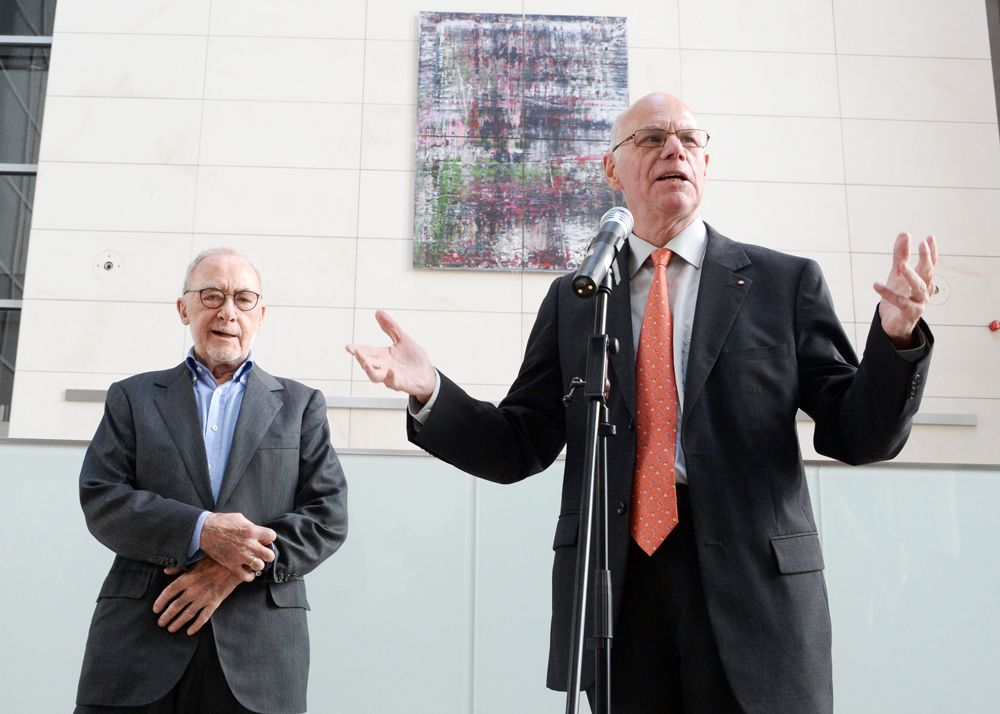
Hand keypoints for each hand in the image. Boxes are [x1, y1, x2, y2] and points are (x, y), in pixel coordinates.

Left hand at [154, 558, 241, 634]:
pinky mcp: (215, 603)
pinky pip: (203, 617)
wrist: (236, 565)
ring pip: (187, 614)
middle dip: (166, 616)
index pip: (169, 592)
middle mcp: (194, 590)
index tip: (155, 609)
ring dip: (177, 622)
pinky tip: (190, 631)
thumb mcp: (197, 559)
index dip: (160, 602)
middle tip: (160, 623)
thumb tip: (166, 571)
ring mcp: (204, 598)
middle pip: (175, 606)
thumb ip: (180, 567)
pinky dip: (196, 625)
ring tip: (171, 628)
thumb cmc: (216, 560)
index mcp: (188, 578)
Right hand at [200, 512, 275, 581]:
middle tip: (261, 552)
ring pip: (260, 567)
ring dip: (258, 564)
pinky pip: (246, 577)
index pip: (272, 536)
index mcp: (252, 531)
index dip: (269, 537)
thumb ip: (252, 526)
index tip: (264, 538)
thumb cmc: (222, 522)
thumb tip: (260, 533)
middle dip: (267, 553)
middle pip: (270, 555)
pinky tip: (247, 570)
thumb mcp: (240, 518)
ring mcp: (240, 557)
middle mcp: (249, 545)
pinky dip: (249, 575)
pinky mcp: (231, 565)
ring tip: (254, 561)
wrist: (203, 530)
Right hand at [345, 309, 436, 402]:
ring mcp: (391, 376)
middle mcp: (384, 366)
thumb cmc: (414, 358)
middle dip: (361, 358)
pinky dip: (391, 377)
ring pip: (375, 376)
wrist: (428, 375)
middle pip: (368, 364)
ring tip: (365, 363)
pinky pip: (393, 382)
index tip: (348, 346)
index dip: (357, 350)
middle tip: (356, 352)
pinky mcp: (401, 384)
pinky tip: (391, 371)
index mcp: (383, 356)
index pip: (367, 352)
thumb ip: (390, 327)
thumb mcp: (402, 339)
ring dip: (370, 370)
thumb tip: (378, 312)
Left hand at [874, 233, 937, 348]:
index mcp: (923, 280)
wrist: (893, 323)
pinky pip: (900, 302)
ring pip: (919, 287)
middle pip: (928, 273)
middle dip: (926, 259)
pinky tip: (876, 285)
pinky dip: (888, 293)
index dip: (931, 251)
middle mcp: (924, 290)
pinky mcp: (909, 313)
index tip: (930, 237)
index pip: (930, 263)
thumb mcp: (897, 273)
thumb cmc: (899, 296)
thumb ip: (900, 255)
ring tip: (901, 266)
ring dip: (911, 275)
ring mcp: (919, 302)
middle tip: (922, 245)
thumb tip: (905, 233)